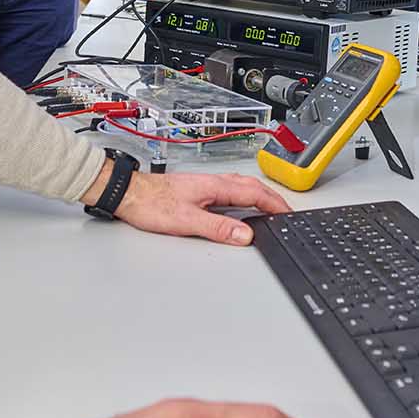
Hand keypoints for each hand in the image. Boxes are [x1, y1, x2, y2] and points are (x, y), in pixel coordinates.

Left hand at [80, 162, 291, 244]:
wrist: (129, 193)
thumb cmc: (151, 203)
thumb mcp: (187, 221)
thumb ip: (218, 228)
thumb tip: (245, 235)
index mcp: (216, 186)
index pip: (255, 194)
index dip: (275, 205)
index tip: (289, 215)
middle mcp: (214, 182)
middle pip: (252, 188)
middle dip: (273, 200)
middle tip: (286, 214)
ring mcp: (206, 185)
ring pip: (242, 188)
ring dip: (260, 197)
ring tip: (271, 210)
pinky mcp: (199, 190)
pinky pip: (231, 191)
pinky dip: (245, 198)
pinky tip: (242, 206)